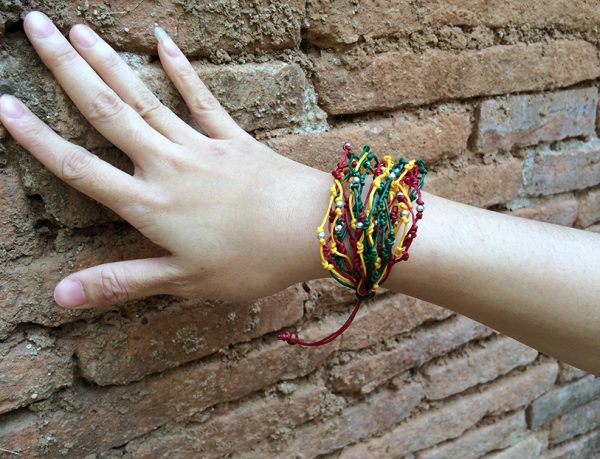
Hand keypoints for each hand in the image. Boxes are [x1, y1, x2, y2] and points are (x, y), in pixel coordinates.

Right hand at [0, 11, 327, 308]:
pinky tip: (161, 42)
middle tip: (34, 28)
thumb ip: (122, 282)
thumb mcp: (184, 282)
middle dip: (65, 70)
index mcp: (150, 206)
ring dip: (109, 61)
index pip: (79, 168)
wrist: (314, 231)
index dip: (36, 139)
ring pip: (145, 97)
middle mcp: (167, 166)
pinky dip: (182, 70)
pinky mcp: (233, 137)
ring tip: (79, 28)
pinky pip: (202, 98)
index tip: (4, 105)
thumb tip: (61, 295)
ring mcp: (201, 146)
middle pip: (106, 113)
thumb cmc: (252, 262)